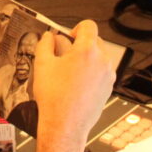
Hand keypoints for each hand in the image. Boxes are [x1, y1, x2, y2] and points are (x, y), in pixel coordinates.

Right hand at [32, 20, 115, 142]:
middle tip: (65, 54)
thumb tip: (48, 37)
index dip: (76, 27)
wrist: (65, 126)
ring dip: (87, 58)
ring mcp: (107, 76)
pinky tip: (76, 84)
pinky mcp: (108, 89)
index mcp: (86, 50)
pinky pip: (102, 72)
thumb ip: (45, 44)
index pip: (88, 26)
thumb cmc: (54, 98)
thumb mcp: (42, 64)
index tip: (68, 37)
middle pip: (96, 40)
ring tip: (70, 71)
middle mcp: (102, 61)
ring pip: (100, 57)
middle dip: (81, 43)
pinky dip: (92, 72)